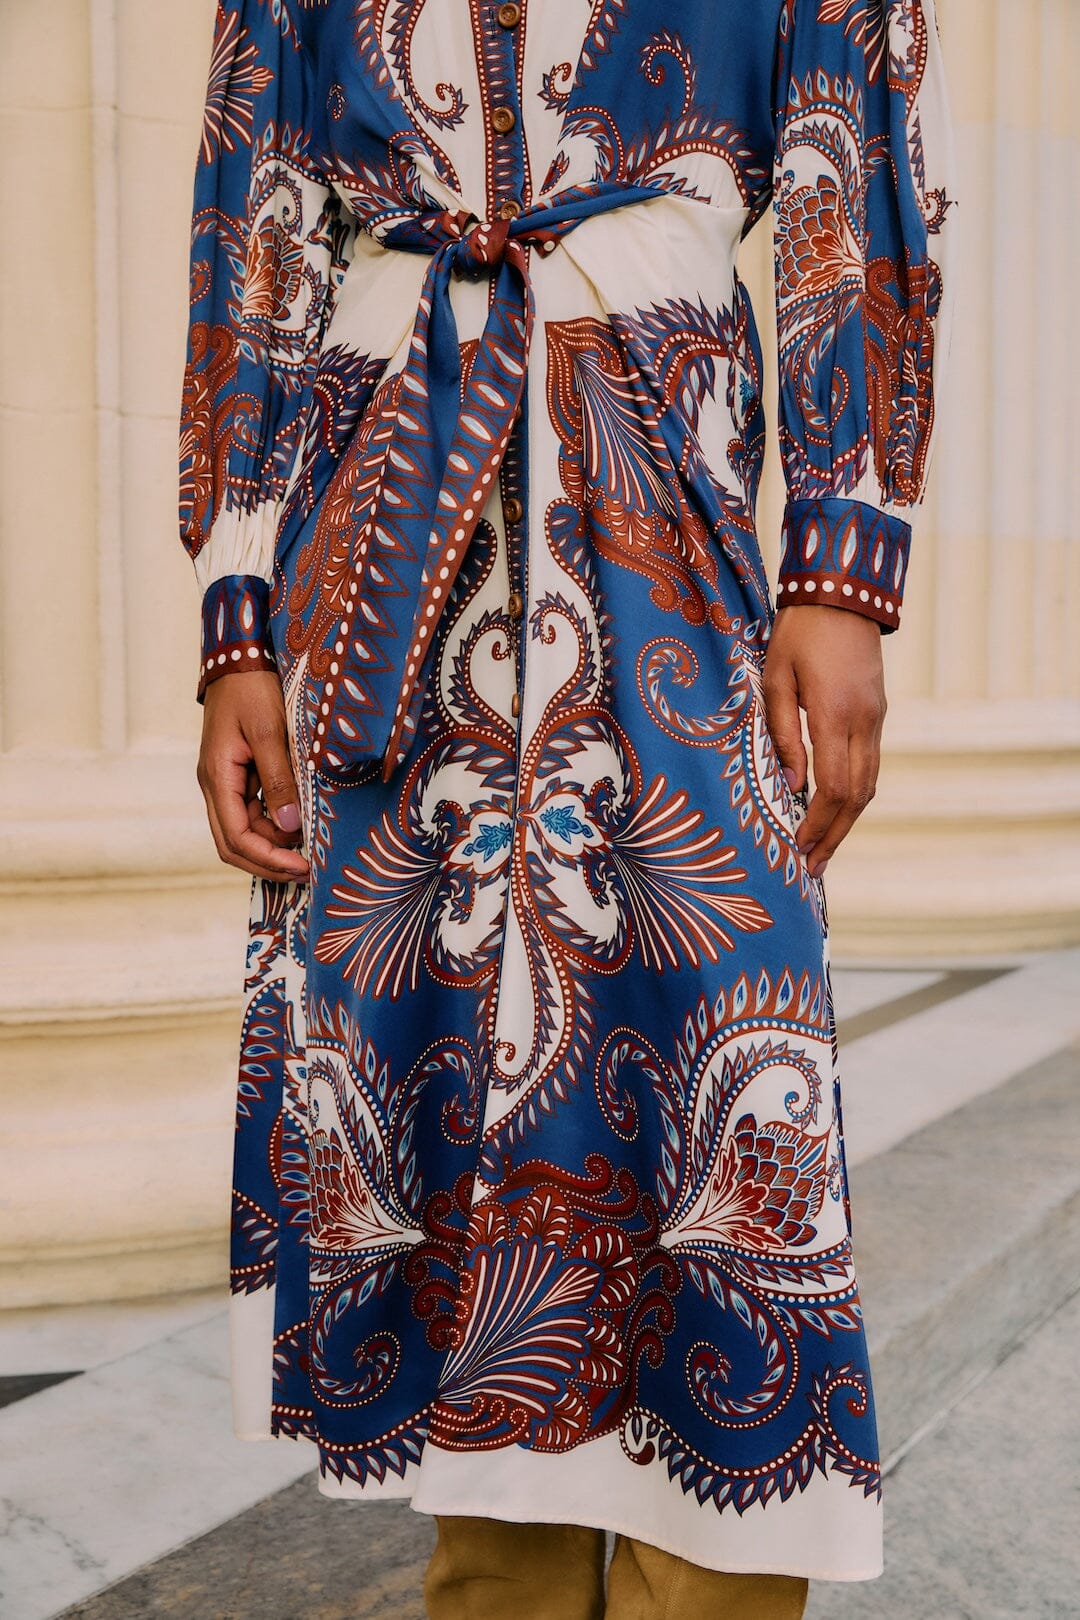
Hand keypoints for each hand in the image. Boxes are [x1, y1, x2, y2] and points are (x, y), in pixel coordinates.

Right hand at [197, 671, 308, 882]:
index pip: (235, 837)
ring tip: (309, 851)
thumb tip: (289, 828)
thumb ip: (279, 780)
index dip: (267, 859)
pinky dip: (274, 825)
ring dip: (272, 846)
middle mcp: (216, 784)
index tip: (301, 867)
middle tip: (306, 870)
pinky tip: (299, 827)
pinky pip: (253, 811)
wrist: (240, 656)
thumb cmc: (253, 688)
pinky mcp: (239, 773)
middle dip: (267, 862)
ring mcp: (226, 780)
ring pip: (244, 830)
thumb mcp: (270, 732)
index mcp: (217, 777)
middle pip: (234, 843)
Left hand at [762, 604, 885, 879]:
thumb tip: (789, 787)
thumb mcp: (775, 680)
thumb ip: (781, 735)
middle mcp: (865, 723)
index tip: (798, 849)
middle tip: (813, 867)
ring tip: (823, 849)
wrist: (842, 594)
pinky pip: (870, 765)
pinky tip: (835, 810)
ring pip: (870, 784)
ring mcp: (877, 719)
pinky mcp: (878, 713)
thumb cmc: (797, 634)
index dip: (818, 824)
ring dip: (848, 821)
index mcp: (837, 716)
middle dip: (835, 835)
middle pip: (858, 797)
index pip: (834, 788)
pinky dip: (855, 795)